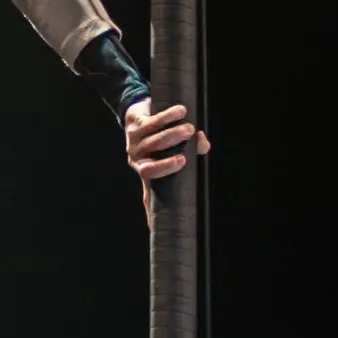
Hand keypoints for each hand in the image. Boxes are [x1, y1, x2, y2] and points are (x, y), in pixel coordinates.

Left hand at [124, 97, 210, 225]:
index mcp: (145, 171)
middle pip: (150, 166)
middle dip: (168, 164)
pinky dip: (169, 116)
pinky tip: (181, 111)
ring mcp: (134, 142)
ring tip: (191, 129)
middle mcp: (136, 159)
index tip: (153, 225)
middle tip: (185, 159)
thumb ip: (191, 151)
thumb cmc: (158, 138)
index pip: (147, 194)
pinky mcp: (135, 124)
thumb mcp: (173, 150)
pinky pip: (153, 121)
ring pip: (153, 141)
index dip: (149, 210)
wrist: (138, 112)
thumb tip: (203, 143)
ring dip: (173, 135)